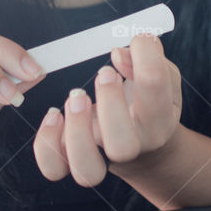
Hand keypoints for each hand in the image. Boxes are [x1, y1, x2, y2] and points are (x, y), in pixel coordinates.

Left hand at [33, 34, 182, 186]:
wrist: (146, 146)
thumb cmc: (150, 102)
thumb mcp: (162, 77)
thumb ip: (148, 61)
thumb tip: (119, 54)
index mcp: (159, 118)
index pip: (155, 87)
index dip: (145, 56)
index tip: (137, 42)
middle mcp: (132, 145)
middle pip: (122, 146)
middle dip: (110, 105)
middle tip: (105, 73)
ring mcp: (101, 156)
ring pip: (88, 168)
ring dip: (76, 132)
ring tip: (76, 97)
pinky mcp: (74, 160)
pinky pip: (54, 167)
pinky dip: (47, 143)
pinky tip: (53, 115)